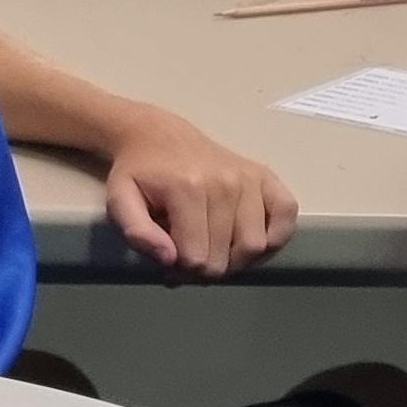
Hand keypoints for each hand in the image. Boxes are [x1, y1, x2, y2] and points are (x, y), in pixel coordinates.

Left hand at [104, 108, 298, 277]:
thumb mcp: (119, 201)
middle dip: (206, 268)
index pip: (197, 259)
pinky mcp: (267, 177)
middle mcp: (226, 183)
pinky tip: (250, 236)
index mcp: (188, 189)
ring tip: (216, 248)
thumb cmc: (139, 173)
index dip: (180, 270)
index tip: (169, 260)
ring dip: (236, 258)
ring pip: (256, 245)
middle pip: (226, 257)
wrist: (160, 137)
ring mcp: (250, 179)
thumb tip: (170, 259)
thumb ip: (136, 233)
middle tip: (190, 256)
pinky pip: (287, 217)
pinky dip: (274, 236)